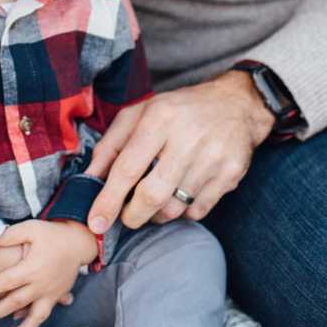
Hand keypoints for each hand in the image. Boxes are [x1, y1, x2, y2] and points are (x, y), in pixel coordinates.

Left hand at [0, 220, 95, 326]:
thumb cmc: (52, 235)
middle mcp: (41, 284)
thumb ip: (10, 235)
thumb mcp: (31, 228)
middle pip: (14, 303)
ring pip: (33, 317)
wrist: (79, 243)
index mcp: (31, 267)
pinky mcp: (56, 296)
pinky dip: (32, 323)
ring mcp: (50, 293)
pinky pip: (44, 314)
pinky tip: (20, 326)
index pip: (4, 282)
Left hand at [85, 72, 272, 231]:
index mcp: (160, 118)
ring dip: (156, 214)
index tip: (96, 222)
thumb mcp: (140, 113)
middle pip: (152, 195)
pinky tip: (180, 194)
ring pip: (174, 208)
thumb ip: (111, 144)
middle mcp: (188, 138)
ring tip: (154, 200)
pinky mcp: (230, 175)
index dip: (108, 200)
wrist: (236, 104)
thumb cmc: (179, 110)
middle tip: (126, 215)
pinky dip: (182, 212)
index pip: (127, 168)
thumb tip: (89, 178)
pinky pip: (197, 211)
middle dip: (132, 215)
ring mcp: (213, 158)